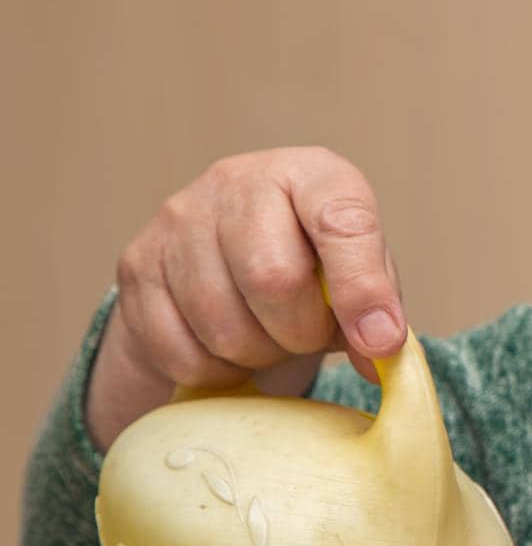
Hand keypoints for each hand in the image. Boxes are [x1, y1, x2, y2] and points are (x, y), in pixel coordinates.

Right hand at [87, 146, 404, 448]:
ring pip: (224, 326)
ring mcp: (179, 219)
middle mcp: (239, 181)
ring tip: (269, 335)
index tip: (380, 341)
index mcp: (311, 175)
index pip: (342, 223)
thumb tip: (379, 348)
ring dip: (258, 355)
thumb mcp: (360, 274)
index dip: (362, 290)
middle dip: (301, 332)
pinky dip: (216, 370)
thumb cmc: (314, 267)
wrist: (229, 260)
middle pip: (273, 280)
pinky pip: (183, 352)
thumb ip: (380, 308)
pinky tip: (228, 346)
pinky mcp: (138, 264)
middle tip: (308, 335)